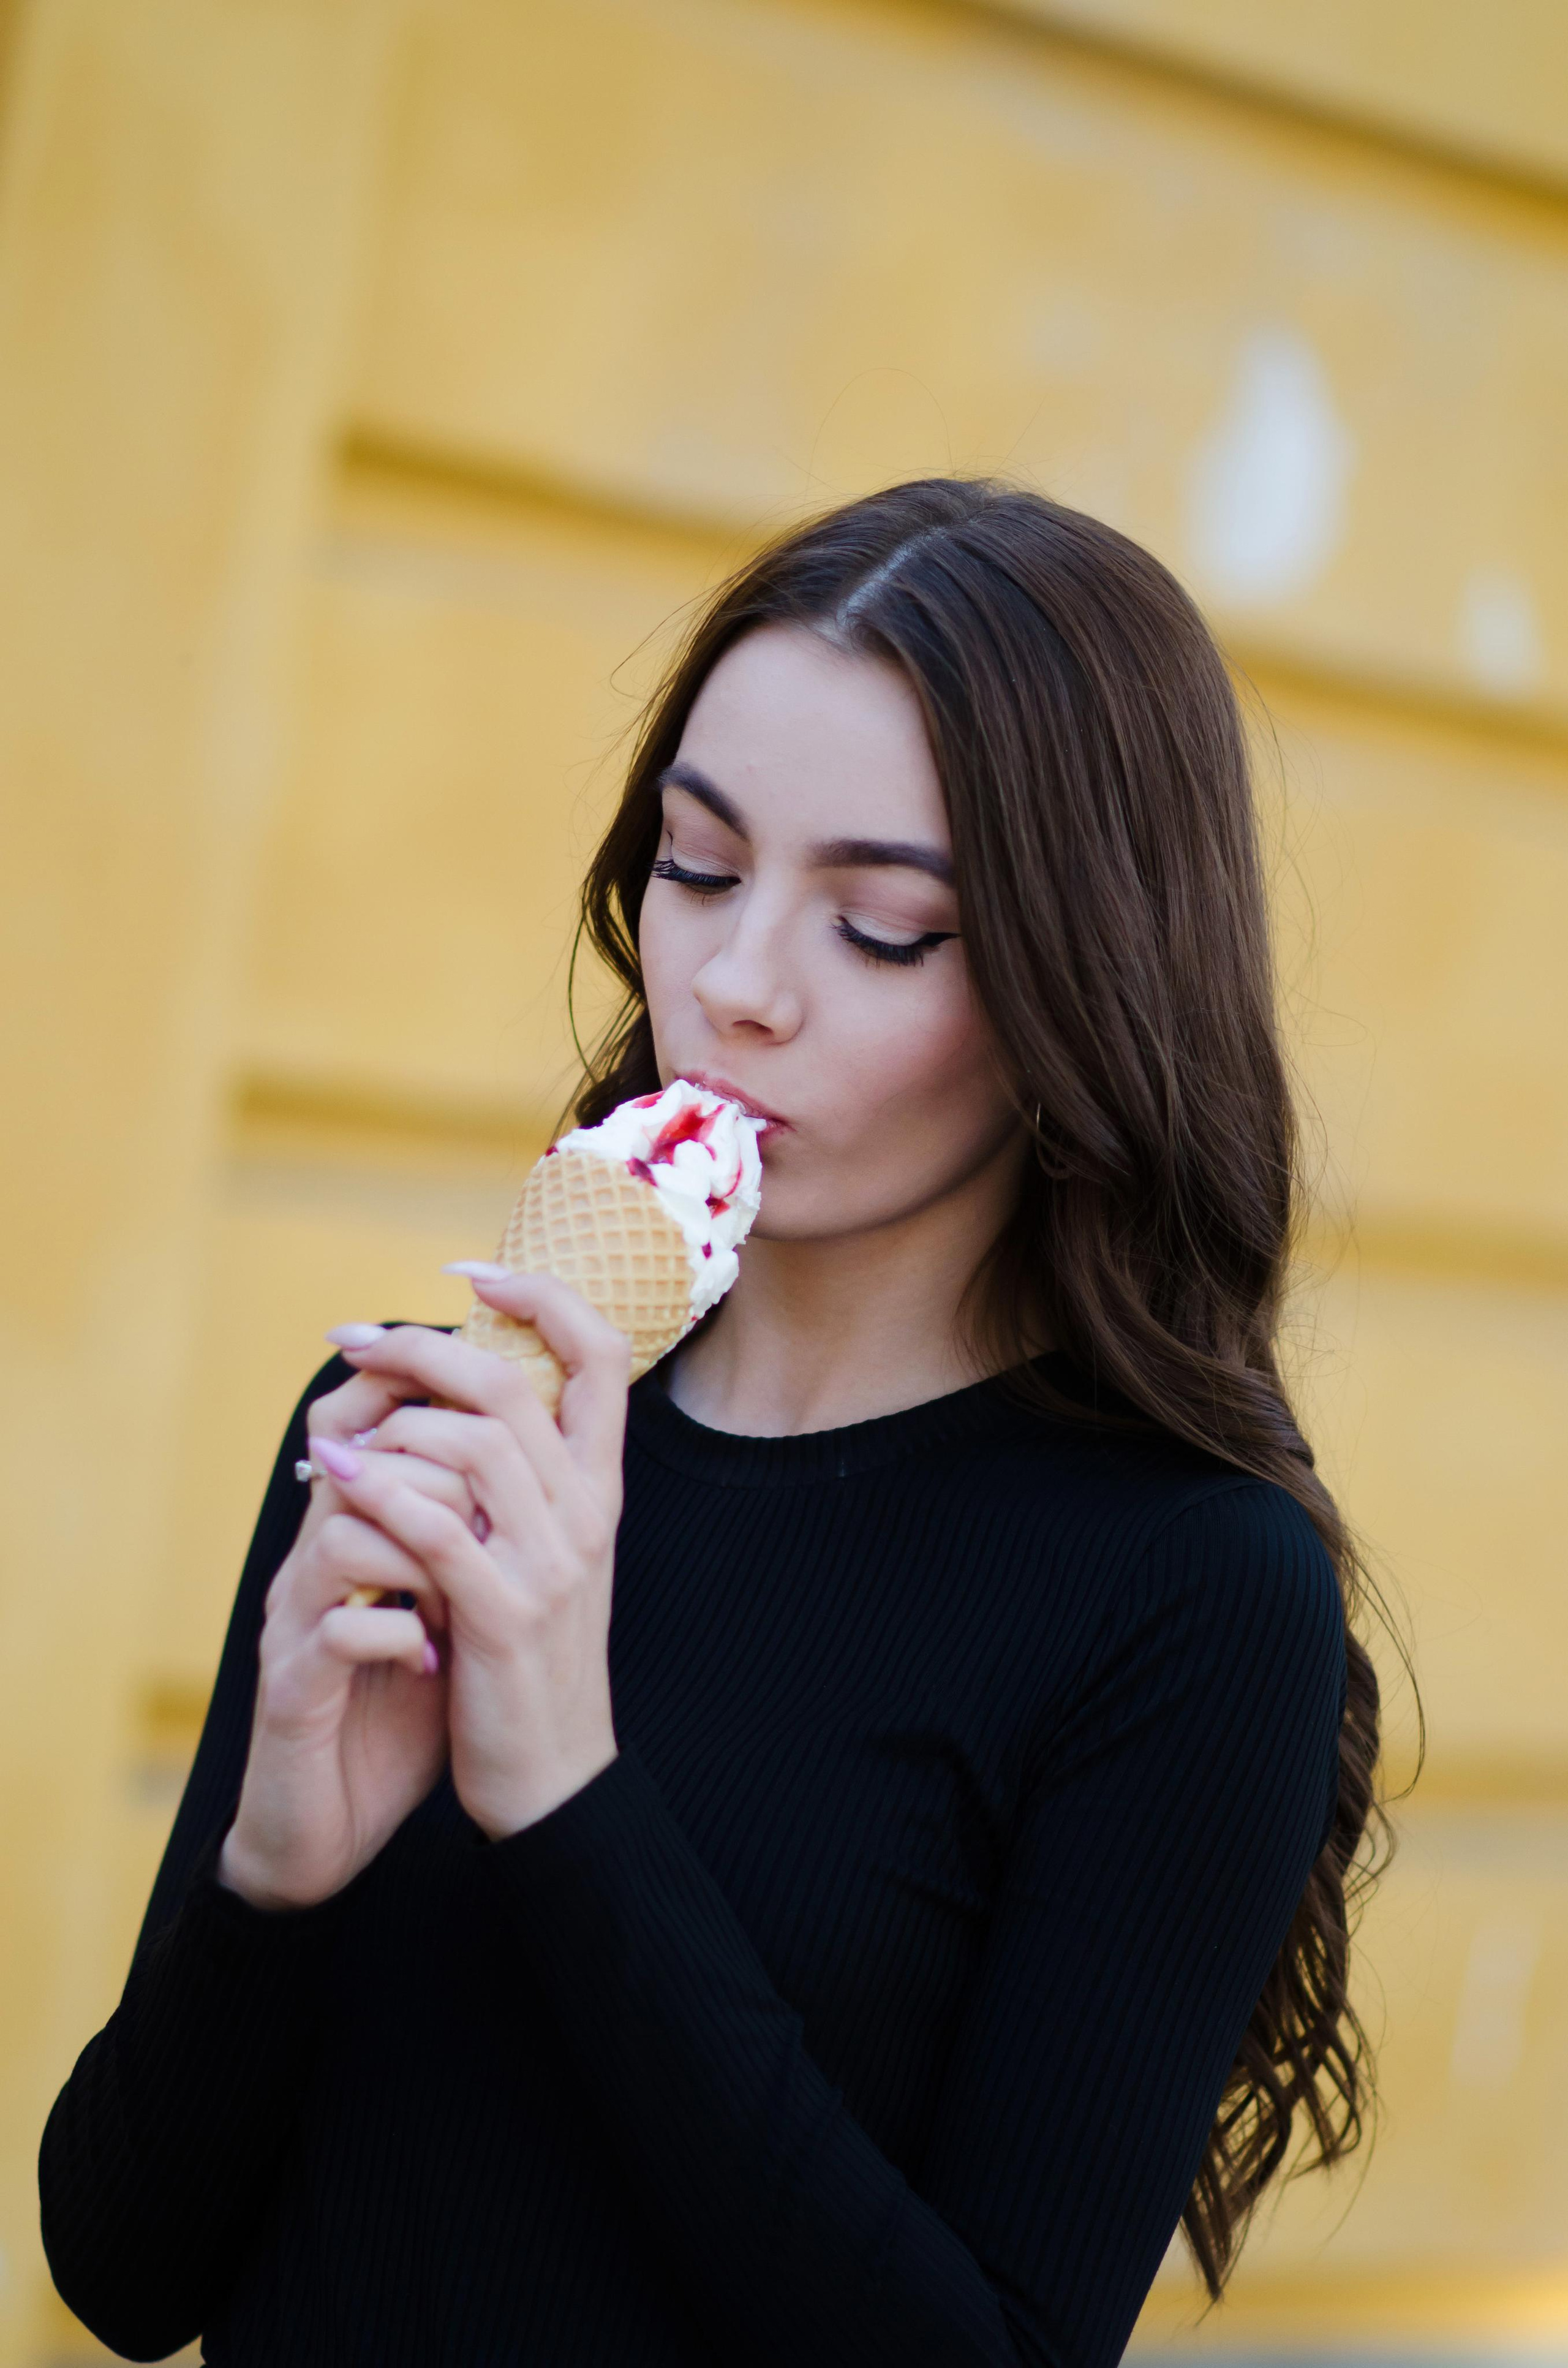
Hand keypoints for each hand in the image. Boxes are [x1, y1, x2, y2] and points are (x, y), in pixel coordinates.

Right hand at [218, 1352, 475, 1909]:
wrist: (326, 1826)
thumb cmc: (394, 1710)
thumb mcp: (447, 1613)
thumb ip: (472, 1543)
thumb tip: (539, 1474)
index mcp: (355, 1533)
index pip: (366, 1419)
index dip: (419, 1389)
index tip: (495, 1412)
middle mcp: (314, 1562)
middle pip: (354, 1453)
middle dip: (434, 1469)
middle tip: (484, 1511)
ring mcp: (295, 1622)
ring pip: (345, 1535)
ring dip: (419, 1557)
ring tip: (454, 1596)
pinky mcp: (291, 1689)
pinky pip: (339, 1628)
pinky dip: (396, 1636)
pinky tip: (428, 1659)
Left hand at [314, 1275, 628, 1840]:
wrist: (553, 1775)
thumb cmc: (532, 1655)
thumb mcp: (548, 1552)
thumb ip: (523, 1476)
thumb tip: (462, 1388)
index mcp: (600, 1487)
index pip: (602, 1354)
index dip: (542, 1296)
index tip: (470, 1272)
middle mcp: (586, 1512)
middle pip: (513, 1384)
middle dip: (424, 1347)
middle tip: (356, 1339)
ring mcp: (549, 1564)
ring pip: (476, 1444)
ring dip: (393, 1423)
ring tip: (336, 1430)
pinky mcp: (500, 1617)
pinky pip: (436, 1530)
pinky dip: (379, 1492)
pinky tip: (333, 1476)